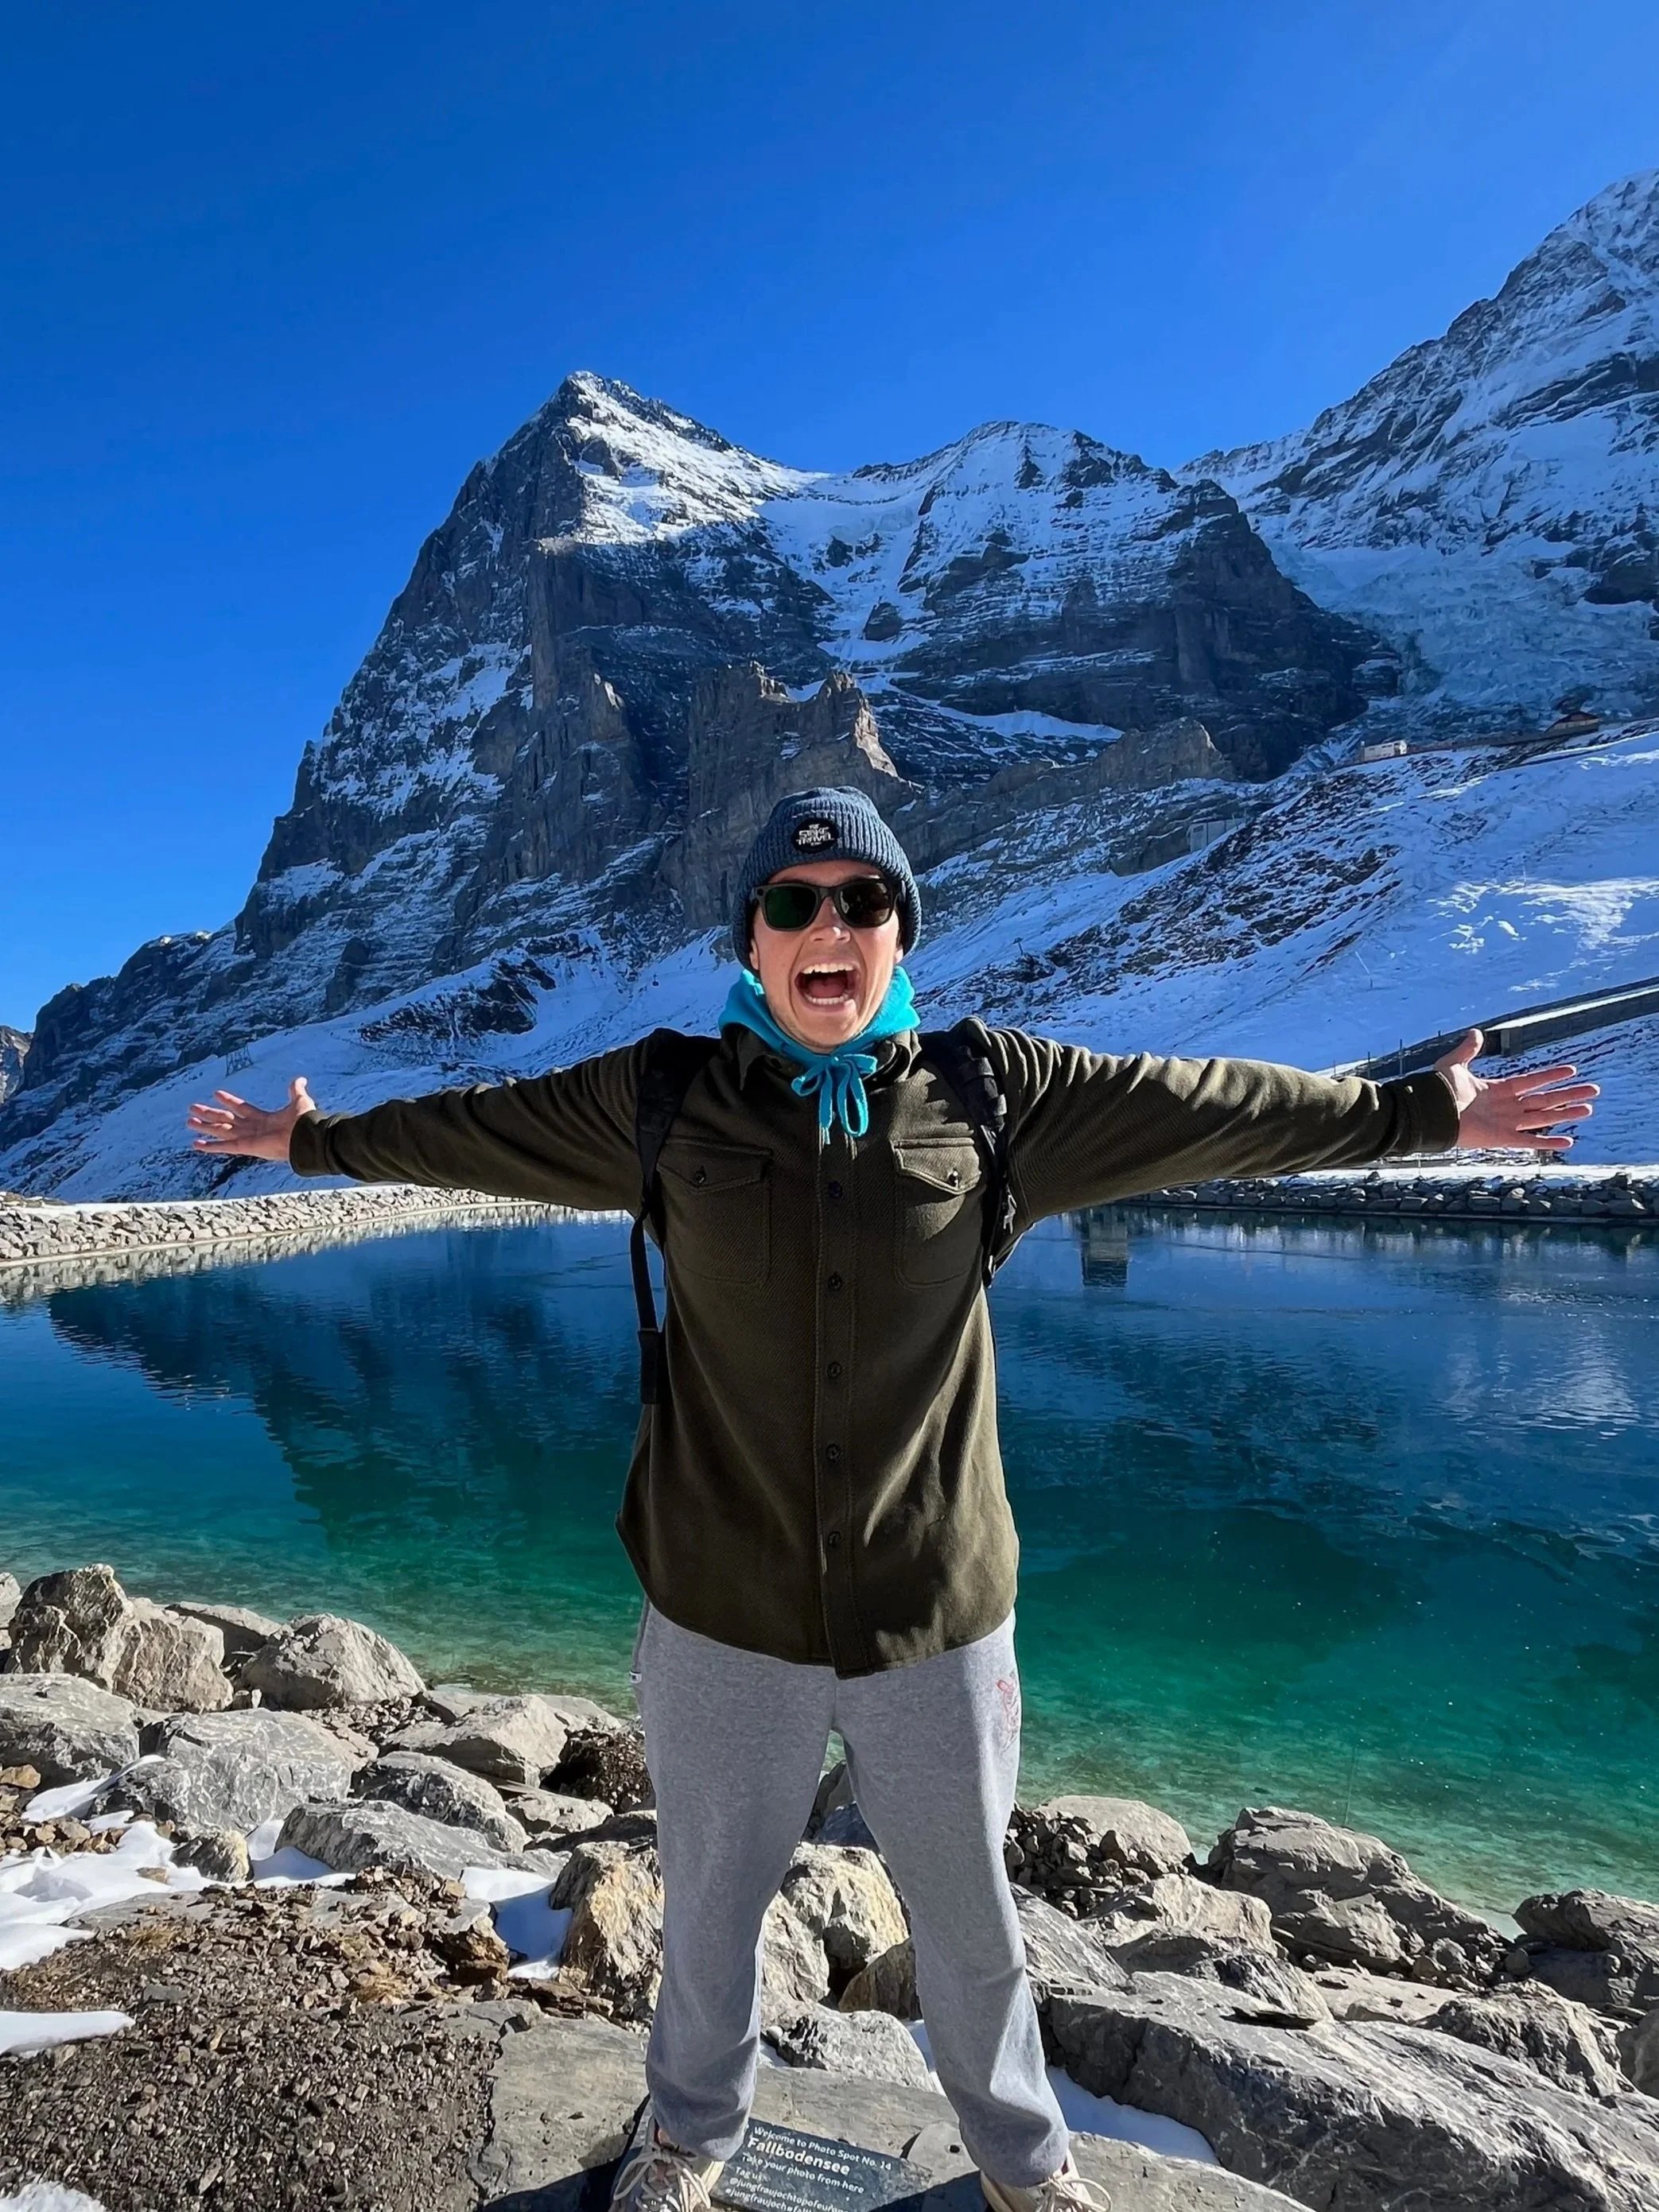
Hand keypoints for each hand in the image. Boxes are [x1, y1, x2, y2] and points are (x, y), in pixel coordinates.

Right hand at [186, 1077, 317, 1162]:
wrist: (306, 1136)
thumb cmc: (304, 1121)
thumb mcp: (299, 1100)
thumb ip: (296, 1090)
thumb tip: (300, 1079)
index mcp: (264, 1119)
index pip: (242, 1108)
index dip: (229, 1101)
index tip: (216, 1093)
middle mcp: (253, 1129)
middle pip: (226, 1120)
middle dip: (210, 1114)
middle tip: (192, 1108)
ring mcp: (248, 1138)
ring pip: (221, 1131)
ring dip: (205, 1126)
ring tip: (189, 1121)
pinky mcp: (246, 1146)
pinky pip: (225, 1146)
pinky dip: (210, 1146)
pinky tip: (196, 1144)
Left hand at [1433, 1030, 1597, 1153]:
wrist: (1430, 1112)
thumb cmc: (1439, 1090)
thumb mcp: (1454, 1064)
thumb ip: (1468, 1049)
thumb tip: (1476, 1032)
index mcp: (1497, 1090)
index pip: (1531, 1081)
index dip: (1550, 1076)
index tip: (1571, 1070)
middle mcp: (1506, 1107)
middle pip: (1545, 1100)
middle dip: (1569, 1095)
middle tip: (1593, 1090)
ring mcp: (1506, 1123)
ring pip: (1544, 1118)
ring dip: (1566, 1114)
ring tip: (1588, 1109)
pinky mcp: (1502, 1139)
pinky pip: (1530, 1141)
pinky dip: (1548, 1142)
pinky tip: (1568, 1142)